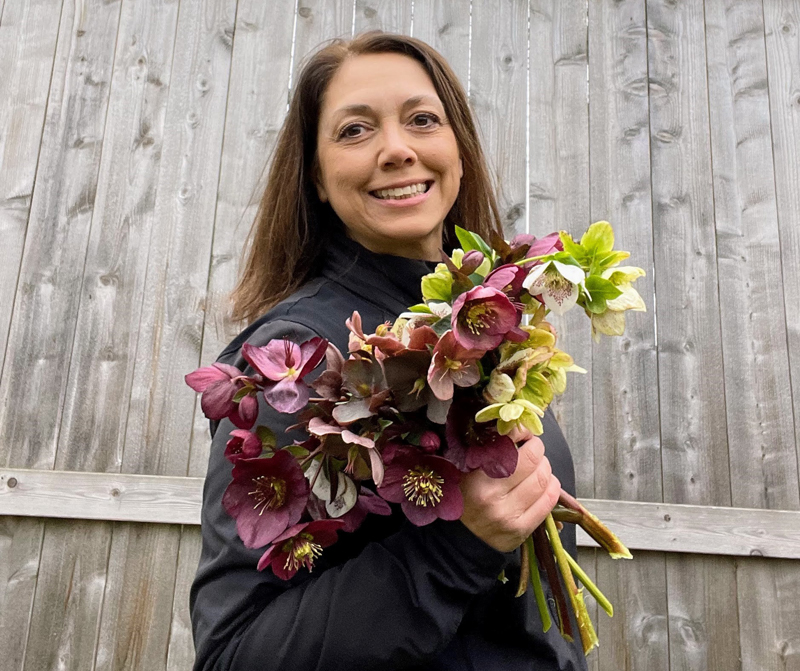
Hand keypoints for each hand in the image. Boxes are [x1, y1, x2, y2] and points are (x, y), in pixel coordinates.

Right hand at [459, 435, 560, 552]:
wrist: (461, 539)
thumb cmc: (464, 498)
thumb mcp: (465, 470)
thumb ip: (485, 449)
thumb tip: (514, 426)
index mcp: (474, 477)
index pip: (508, 445)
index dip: (521, 432)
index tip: (521, 432)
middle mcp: (491, 496)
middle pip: (532, 460)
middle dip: (537, 449)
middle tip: (532, 448)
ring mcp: (508, 515)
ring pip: (544, 479)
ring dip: (545, 467)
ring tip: (537, 466)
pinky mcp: (521, 530)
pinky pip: (548, 501)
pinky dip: (552, 487)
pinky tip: (545, 484)